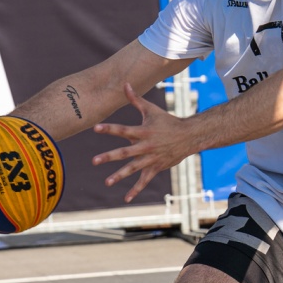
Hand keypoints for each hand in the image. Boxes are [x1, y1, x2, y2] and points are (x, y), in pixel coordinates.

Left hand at [92, 83, 193, 201]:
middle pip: (125, 152)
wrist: (189, 136)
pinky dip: (136, 189)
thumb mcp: (151, 109)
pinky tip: (126, 198)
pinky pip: (144, 180)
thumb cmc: (167, 121)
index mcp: (143, 131)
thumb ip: (135, 99)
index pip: (123, 129)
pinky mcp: (156, 167)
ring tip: (107, 182)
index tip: (96, 128)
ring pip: (133, 168)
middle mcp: (146, 146)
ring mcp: (151, 158)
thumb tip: (125, 83)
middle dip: (110, 156)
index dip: (110, 129)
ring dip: (120, 175)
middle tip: (94, 161)